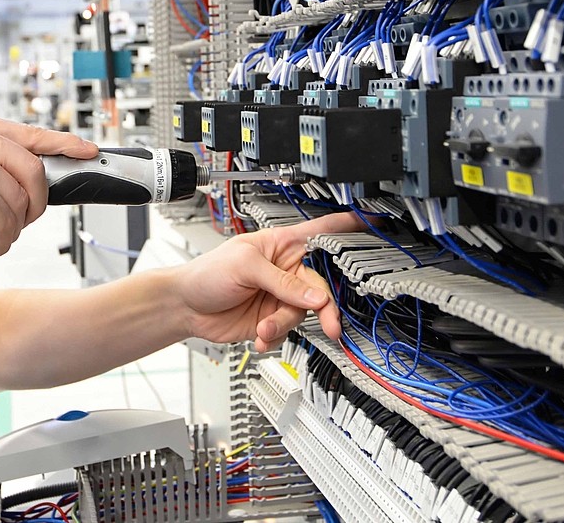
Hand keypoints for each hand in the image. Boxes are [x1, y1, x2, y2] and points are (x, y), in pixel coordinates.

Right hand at [0, 109, 96, 257]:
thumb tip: (36, 174)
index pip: (32, 132)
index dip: (65, 144)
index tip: (87, 152)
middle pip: (36, 172)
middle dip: (32, 207)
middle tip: (14, 223)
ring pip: (23, 200)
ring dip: (11, 228)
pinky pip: (9, 221)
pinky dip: (0, 240)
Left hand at [177, 211, 362, 350]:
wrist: (185, 306)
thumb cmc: (207, 273)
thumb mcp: (245, 267)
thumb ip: (282, 282)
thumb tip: (314, 296)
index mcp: (282, 244)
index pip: (322, 232)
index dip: (349, 228)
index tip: (378, 226)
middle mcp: (286, 270)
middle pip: (320, 287)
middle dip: (320, 308)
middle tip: (328, 324)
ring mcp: (281, 296)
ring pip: (304, 314)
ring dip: (285, 324)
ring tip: (264, 327)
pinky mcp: (273, 320)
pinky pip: (289, 332)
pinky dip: (276, 337)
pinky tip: (260, 336)